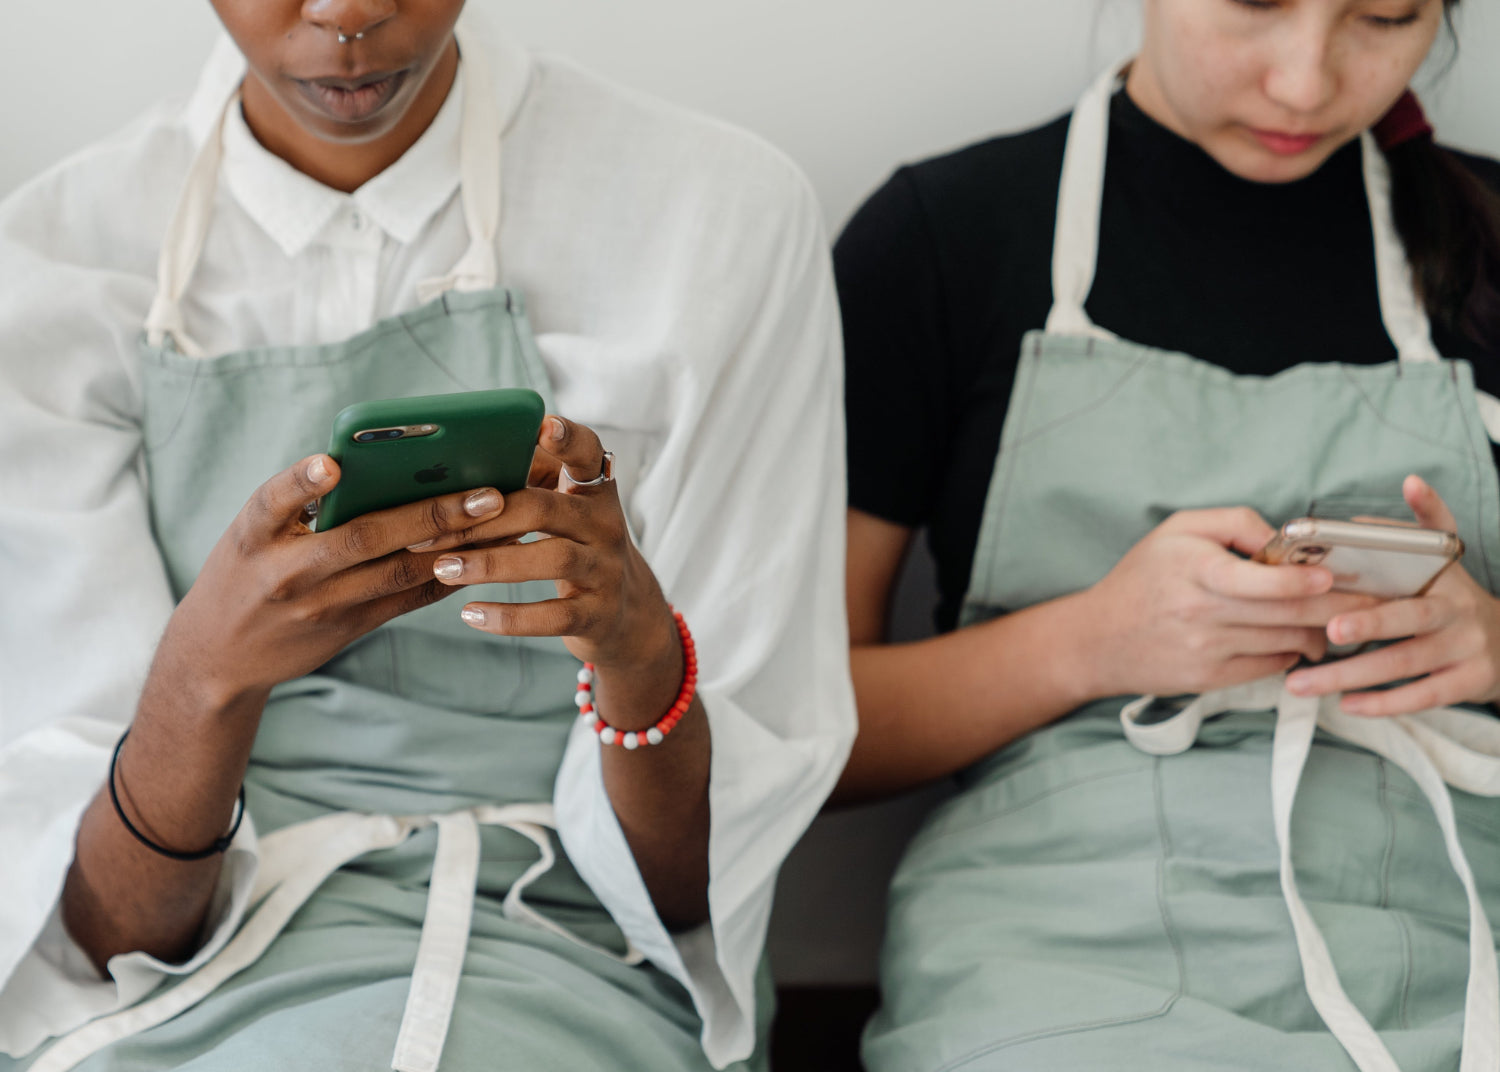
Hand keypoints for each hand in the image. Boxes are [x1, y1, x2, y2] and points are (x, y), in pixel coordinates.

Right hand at [154, 454, 507, 705]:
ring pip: (398, 571)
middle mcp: (288, 572)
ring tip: (502, 518)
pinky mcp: (350, 627)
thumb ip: (298, 502)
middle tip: (485, 493)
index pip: (272, 502)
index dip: (302, 482)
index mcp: (254, 535)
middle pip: (363, 538)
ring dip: (455, 545)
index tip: (332, 463)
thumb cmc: (244, 571)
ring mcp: (323, 605)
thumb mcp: (251, 533)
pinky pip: (407, 598)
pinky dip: (447, 573)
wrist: (219, 656)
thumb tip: (371, 461)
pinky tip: (487, 552)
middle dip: (429, 514)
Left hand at [418, 415, 678, 677]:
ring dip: (492, 563)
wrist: (624, 613)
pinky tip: (470, 614)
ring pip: (553, 560)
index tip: (542, 427)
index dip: (568, 438)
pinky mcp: (600, 614)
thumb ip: (527, 485)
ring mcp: (607, 570)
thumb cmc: (575, 549)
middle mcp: (607, 525)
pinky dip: (509, 617)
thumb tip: (454, 472)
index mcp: (594, 491)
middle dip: (487, 518)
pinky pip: (554, 616)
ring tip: (444, 568)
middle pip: (547, 509)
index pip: (588, 453)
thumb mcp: (565, 512)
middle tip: (435, 531)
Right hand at [1081, 508, 1376, 697]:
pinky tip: (1295, 640)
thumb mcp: (1177, 530)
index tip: (1332, 578)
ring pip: (1286, 643)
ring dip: (1320, 633)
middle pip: (1288, 615)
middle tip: (1372, 603)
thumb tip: (1286, 539)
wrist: (1097, 640)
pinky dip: (1291, 653)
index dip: (1304, 582)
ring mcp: (1207, 650)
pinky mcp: (1210, 679)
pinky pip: (1271, 667)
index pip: (1261, 580)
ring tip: (1336, 621)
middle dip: (1339, 610)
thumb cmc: (1142, 577)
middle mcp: (1201, 613)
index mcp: (1195, 570)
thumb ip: (1235, 524)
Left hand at [1285, 476, 1499, 715]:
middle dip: (1370, 623)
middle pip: (1410, 616)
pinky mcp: (1467, 682)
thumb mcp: (1438, 564)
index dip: (1412, 526)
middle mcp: (1457, 610)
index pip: (1428, 546)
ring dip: (1348, 674)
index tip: (1379, 513)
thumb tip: (1383, 501)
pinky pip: (1420, 696)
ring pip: (1403, 662)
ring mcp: (1465, 648)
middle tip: (1330, 629)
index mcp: (1443, 576)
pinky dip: (1381, 703)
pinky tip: (1345, 705)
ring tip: (1300, 683)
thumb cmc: (1448, 601)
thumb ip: (1409, 535)